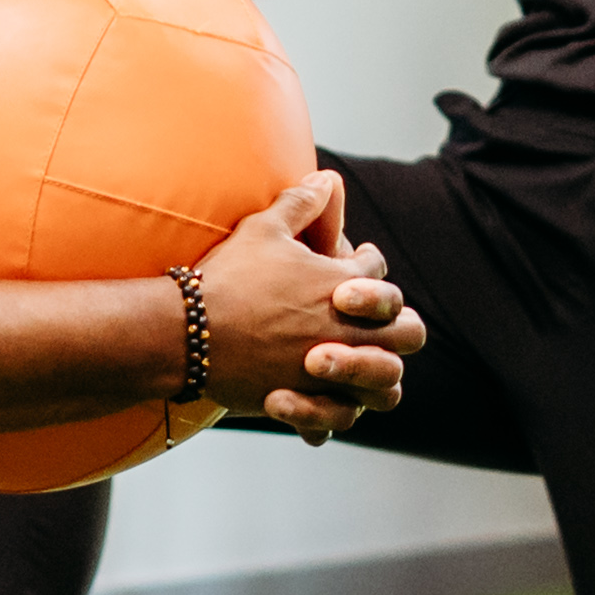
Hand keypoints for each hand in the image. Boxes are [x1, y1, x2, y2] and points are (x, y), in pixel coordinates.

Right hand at [194, 169, 415, 440]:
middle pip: (409, 333)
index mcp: (344, 286)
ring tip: (361, 368)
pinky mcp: (307, 402)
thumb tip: (327, 178)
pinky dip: (337, 411)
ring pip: (387, 384)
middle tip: (378, 325)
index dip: (371, 271)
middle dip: (398, 326)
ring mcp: (331, 372)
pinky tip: (323, 399)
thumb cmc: (226, 278)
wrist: (186, 332)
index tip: (356, 269)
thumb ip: (301, 203)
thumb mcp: (264, 229)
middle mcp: (347, 331)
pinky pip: (342, 416)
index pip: (382, 277)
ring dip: (378, 375)